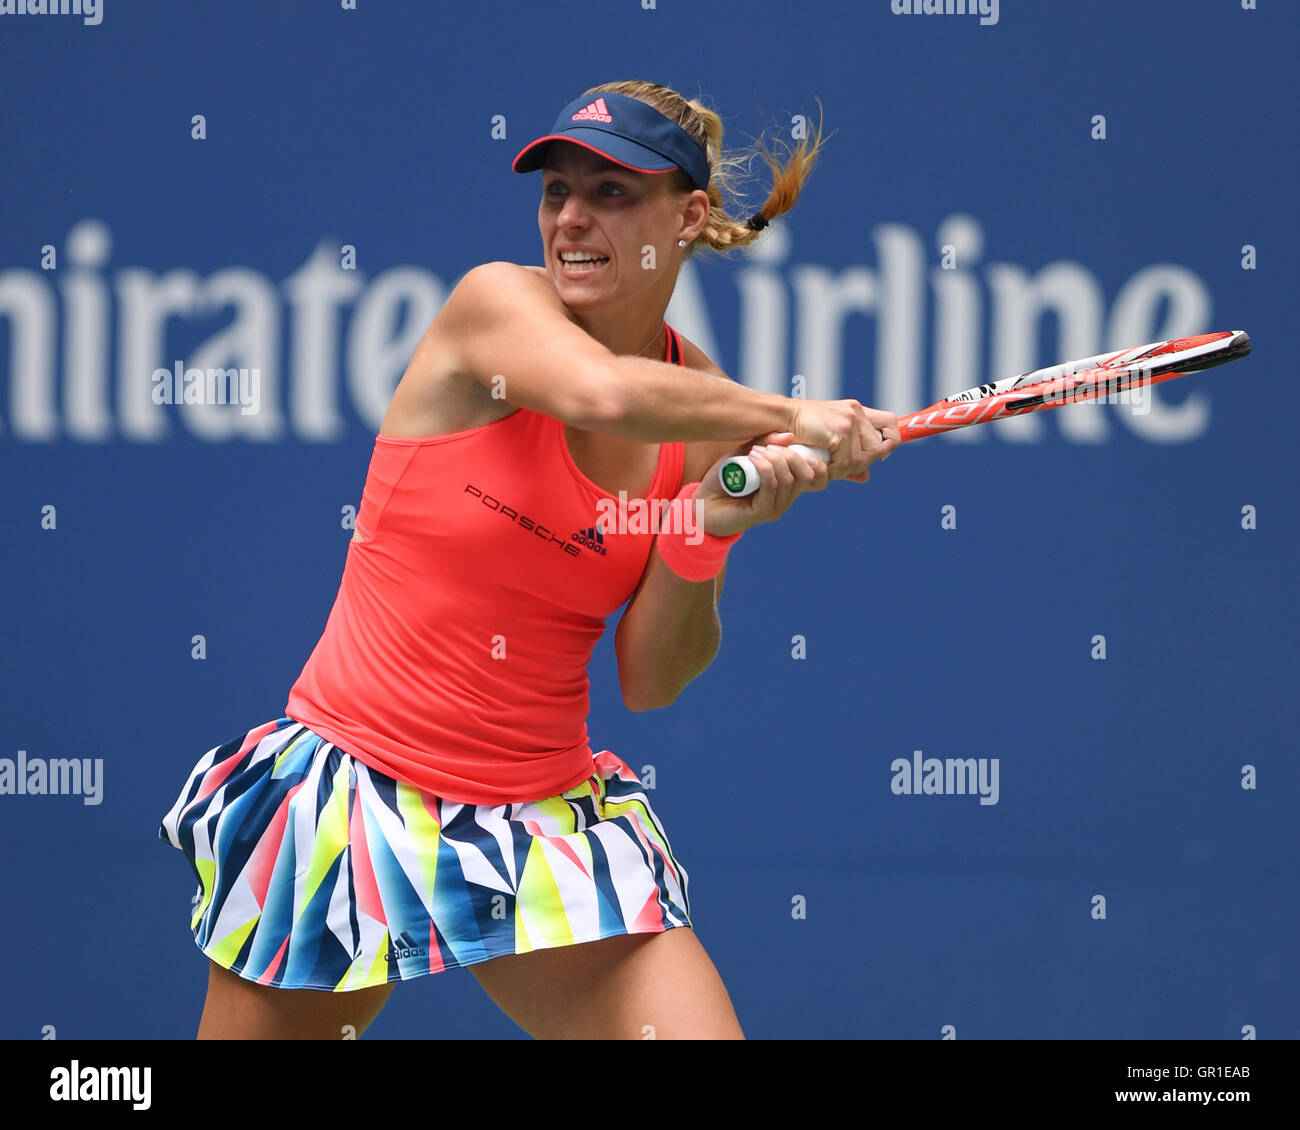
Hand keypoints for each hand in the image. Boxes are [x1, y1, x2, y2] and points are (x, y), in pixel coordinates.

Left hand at [694, 433, 829, 537]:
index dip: (814, 457)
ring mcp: (776, 507)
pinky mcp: (762, 513)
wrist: (703, 502)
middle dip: (791, 455)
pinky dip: (764, 468)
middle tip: (769, 447)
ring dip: (774, 460)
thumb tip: (788, 435)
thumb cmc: (725, 479)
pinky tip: (752, 458)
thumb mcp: (745, 454)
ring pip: (788, 480)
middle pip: (807, 475)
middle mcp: (786, 497)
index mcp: (788, 484)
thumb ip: (765, 444)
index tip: (792, 441)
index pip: (817, 474)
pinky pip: (771, 487)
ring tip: (755, 452)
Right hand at [788, 399, 900, 481]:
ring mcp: (850, 420)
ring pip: (862, 460)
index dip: (890, 440)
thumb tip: (867, 477)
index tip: (880, 454)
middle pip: (879, 448)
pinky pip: (846, 463)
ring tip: (824, 466)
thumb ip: (848, 460)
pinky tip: (818, 465)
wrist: (777, 420)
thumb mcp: (828, 446)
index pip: (890, 422)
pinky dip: (832, 471)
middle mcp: (856, 412)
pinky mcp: (841, 430)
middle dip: (860, 464)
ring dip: (843, 470)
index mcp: (855, 411)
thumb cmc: (797, 432)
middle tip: (837, 467)